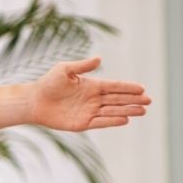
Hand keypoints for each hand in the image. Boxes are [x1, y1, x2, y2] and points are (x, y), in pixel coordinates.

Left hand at [29, 57, 151, 131]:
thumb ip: (82, 66)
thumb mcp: (65, 70)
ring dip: (128, 111)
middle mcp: (93, 99)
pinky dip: (113, 120)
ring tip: (143, 111)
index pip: (114, 86)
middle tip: (149, 101)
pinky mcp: (82, 123)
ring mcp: (88, 111)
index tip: (142, 89)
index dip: (128, 88)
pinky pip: (101, 122)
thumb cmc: (48, 83)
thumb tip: (100, 59)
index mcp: (91, 85)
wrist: (33, 101)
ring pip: (112, 111)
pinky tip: (125, 119)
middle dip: (133, 100)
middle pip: (117, 99)